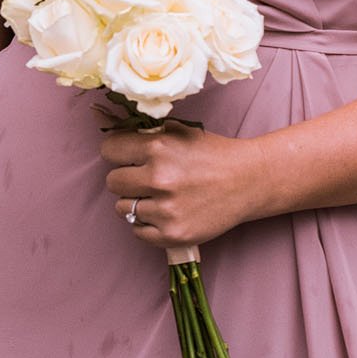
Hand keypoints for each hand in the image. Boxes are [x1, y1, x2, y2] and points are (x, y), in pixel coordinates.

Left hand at [100, 122, 271, 251]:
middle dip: (126, 179)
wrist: (250, 181)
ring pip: (123, 208)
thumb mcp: (180, 132)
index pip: (108, 150)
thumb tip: (106, 123)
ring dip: (137, 202)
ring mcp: (166, 210)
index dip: (117, 153)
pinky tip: (165, 213)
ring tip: (160, 196)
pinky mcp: (173, 234)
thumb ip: (146, 133)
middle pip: (112, 182)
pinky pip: (137, 231)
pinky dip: (147, 224)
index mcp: (158, 147)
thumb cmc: (212, 153)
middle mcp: (159, 179)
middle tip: (146, 179)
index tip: (127, 157)